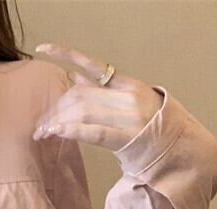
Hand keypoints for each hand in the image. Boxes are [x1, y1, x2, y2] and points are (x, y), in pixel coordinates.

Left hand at [32, 42, 163, 149]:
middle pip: (80, 95)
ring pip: (83, 112)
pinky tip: (55, 130)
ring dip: (56, 122)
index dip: (66, 55)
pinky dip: (72, 129)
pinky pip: (95, 132)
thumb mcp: (129, 102)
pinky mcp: (127, 139)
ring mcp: (129, 117)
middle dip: (54, 109)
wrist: (176, 149)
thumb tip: (75, 78)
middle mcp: (128, 97)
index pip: (92, 64)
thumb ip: (101, 91)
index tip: (42, 49)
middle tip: (39, 125)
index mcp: (128, 84)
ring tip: (42, 133)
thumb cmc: (148, 129)